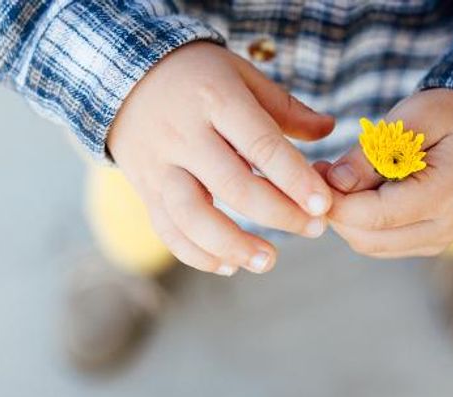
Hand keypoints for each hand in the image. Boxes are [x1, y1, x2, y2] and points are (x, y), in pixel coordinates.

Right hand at [107, 42, 334, 274]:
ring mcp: (160, 165)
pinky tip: (228, 266)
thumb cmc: (197, 76)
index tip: (323, 204)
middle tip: (314, 230)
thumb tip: (329, 130)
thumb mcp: (240, 74)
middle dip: (278, 214)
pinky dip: (196, 254)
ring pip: (193, 215)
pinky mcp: (144, 189)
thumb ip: (284, 107)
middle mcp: (183, 134)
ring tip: (268, 261)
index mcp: (215, 99)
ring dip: (233, 245)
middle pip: (232, 185)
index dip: (294, 178)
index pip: (260, 144)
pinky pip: (167, 230)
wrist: (123, 74)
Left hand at [322, 89, 452, 257]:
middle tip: (321, 171)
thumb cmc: (449, 115)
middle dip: (337, 209)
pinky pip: (380, 242)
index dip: (337, 200)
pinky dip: (361, 221)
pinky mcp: (426, 243)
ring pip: (369, 244)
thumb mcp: (412, 118)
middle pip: (368, 237)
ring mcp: (437, 241)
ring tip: (339, 176)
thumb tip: (336, 182)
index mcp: (445, 196)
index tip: (314, 172)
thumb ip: (372, 152)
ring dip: (346, 216)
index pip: (376, 215)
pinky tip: (357, 189)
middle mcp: (445, 229)